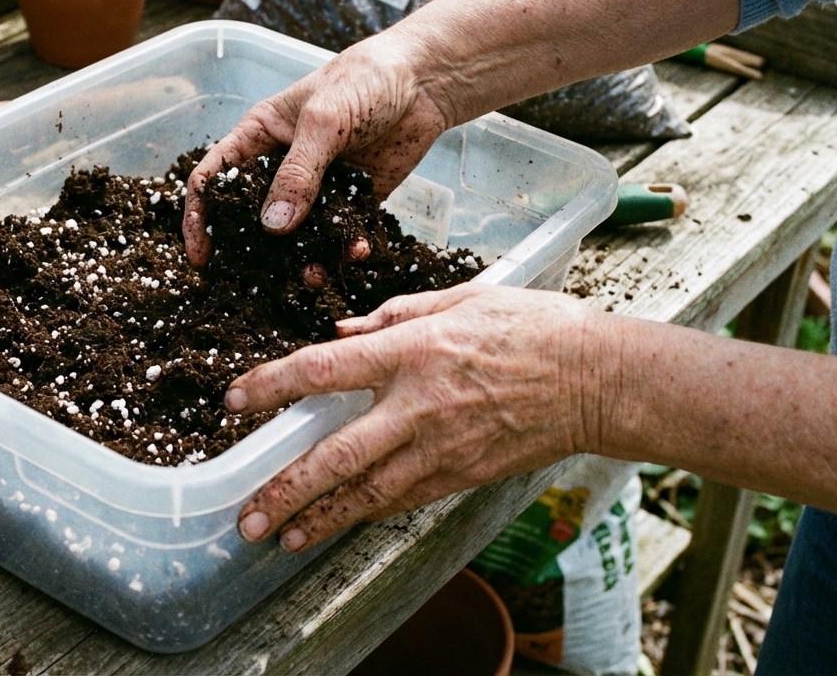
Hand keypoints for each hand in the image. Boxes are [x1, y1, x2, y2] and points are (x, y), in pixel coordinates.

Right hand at [182, 32, 454, 266]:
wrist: (426, 80)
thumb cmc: (364, 80)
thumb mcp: (324, 121)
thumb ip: (298, 173)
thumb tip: (271, 227)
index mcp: (258, 138)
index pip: (214, 180)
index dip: (200, 217)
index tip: (201, 256)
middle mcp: (282, 166)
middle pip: (252, 216)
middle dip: (252, 252)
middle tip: (254, 283)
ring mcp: (317, 187)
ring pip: (297, 234)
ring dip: (302, 259)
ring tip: (313, 278)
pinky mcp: (352, 200)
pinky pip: (340, 234)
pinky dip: (345, 249)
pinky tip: (356, 253)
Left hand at [226, 283, 614, 551]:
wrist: (600, 381)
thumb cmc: (536, 328)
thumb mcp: (462, 299)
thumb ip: (395, 315)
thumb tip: (344, 332)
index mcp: (413, 352)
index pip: (323, 371)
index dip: (273, 386)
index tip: (236, 400)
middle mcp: (418, 407)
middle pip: (335, 456)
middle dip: (285, 489)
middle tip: (247, 515)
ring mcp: (440, 448)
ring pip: (366, 494)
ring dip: (318, 519)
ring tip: (279, 537)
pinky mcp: (462, 475)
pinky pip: (404, 499)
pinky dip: (366, 513)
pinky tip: (338, 524)